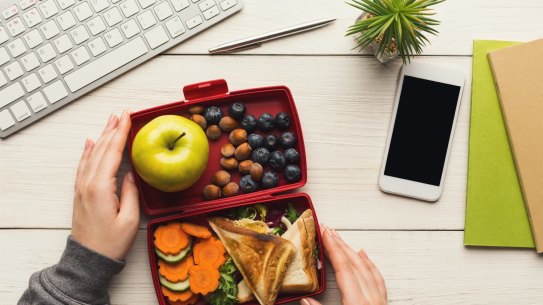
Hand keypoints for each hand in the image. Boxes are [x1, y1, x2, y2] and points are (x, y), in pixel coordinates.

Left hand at [71, 111, 139, 259]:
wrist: (89, 259)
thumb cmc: (111, 243)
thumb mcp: (130, 219)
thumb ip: (131, 192)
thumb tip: (130, 173)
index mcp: (101, 187)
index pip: (112, 152)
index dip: (121, 132)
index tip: (128, 117)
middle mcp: (88, 183)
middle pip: (101, 148)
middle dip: (112, 128)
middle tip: (122, 113)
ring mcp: (82, 187)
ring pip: (92, 154)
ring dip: (102, 136)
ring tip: (111, 121)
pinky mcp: (81, 193)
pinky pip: (84, 165)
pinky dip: (88, 151)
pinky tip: (91, 142)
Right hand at [301, 225, 386, 304]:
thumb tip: (305, 299)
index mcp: (357, 303)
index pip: (343, 268)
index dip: (333, 248)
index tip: (324, 233)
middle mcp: (371, 298)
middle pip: (354, 264)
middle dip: (339, 244)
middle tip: (327, 230)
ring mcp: (379, 300)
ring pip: (366, 268)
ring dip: (351, 251)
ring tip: (340, 239)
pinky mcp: (383, 302)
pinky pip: (377, 278)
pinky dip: (368, 263)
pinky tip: (363, 254)